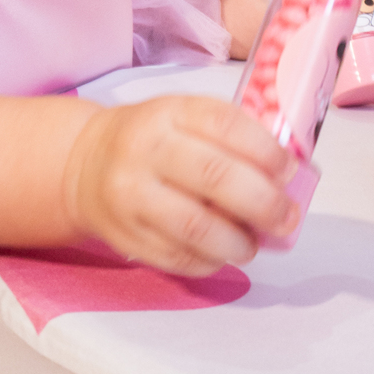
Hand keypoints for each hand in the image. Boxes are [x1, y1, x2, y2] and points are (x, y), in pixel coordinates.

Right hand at [63, 94, 298, 276]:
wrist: (83, 163)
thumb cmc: (151, 140)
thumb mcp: (182, 117)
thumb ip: (229, 137)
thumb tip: (289, 177)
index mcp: (168, 112)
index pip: (225, 125)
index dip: (266, 151)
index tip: (289, 171)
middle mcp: (145, 150)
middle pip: (216, 178)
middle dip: (264, 203)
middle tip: (286, 218)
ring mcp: (130, 195)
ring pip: (196, 228)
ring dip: (238, 242)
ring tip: (252, 244)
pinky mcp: (123, 234)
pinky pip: (177, 257)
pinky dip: (209, 262)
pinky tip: (220, 254)